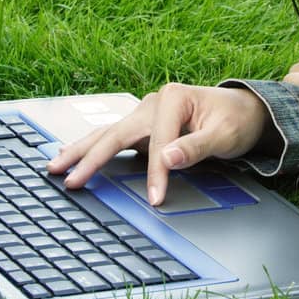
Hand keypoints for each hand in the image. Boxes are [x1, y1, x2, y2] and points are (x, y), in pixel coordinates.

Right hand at [46, 83, 270, 206]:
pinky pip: (114, 138)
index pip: (157, 143)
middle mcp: (152, 102)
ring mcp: (144, 113)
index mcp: (172, 99)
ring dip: (81, 150)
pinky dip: (92, 148)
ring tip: (54, 165)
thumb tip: (168, 159)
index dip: (156, 173)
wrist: (244, 109)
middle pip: (116, 133)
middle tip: (68, 179)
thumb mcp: (224, 135)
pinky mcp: (143, 125)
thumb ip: (195, 147)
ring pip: (107, 134)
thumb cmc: (235, 120)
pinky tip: (73, 156)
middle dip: (90, 158)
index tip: (156, 199)